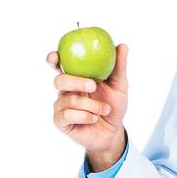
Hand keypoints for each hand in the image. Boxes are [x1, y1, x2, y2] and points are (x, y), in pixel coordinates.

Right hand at [47, 42, 129, 164]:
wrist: (113, 132)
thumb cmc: (113, 106)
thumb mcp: (119, 86)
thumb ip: (118, 67)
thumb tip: (122, 45)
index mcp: (75, 77)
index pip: (59, 64)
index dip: (53, 59)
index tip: (56, 57)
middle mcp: (65, 90)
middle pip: (59, 80)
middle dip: (76, 82)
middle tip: (93, 85)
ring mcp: (61, 106)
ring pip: (69, 100)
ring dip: (91, 105)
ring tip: (105, 109)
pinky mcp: (61, 122)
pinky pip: (68, 115)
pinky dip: (85, 116)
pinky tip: (94, 118)